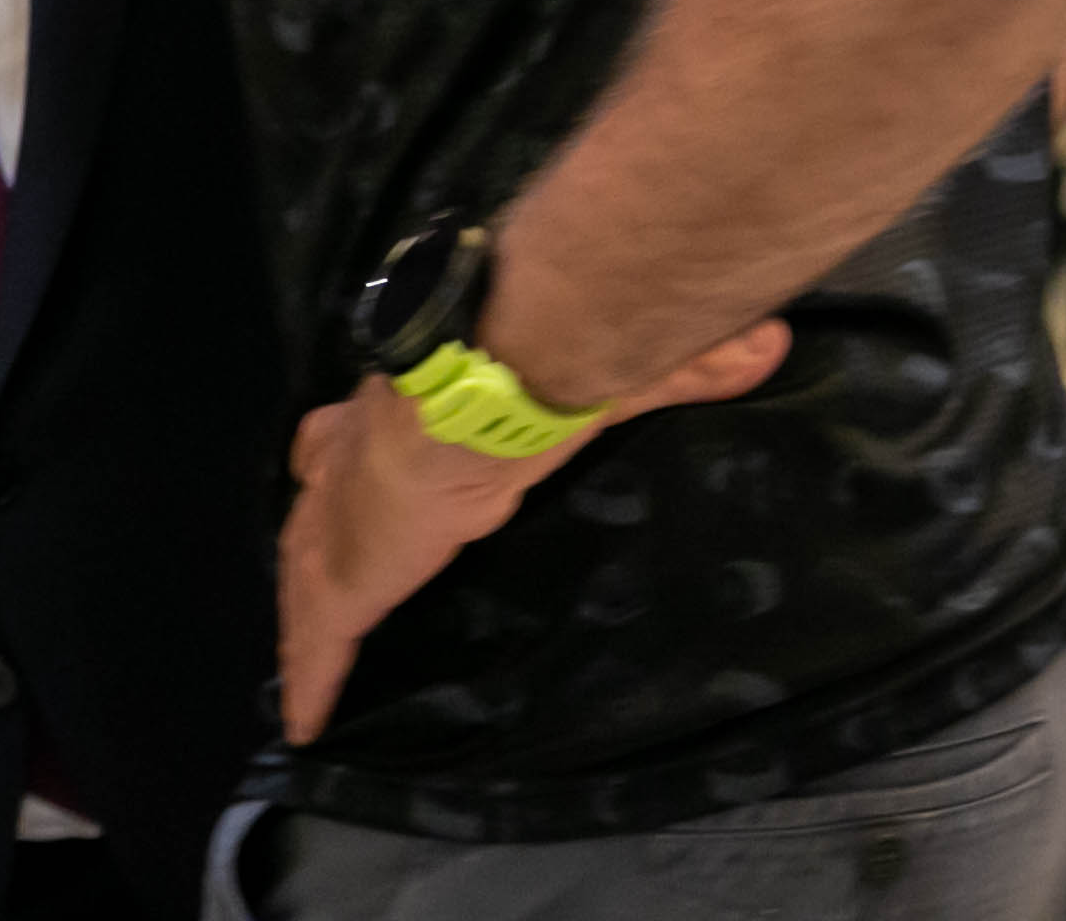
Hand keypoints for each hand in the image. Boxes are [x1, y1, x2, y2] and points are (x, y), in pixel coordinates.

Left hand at [276, 319, 790, 744]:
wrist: (488, 384)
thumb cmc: (533, 374)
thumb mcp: (603, 376)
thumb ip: (678, 367)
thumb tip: (763, 344)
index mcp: (402, 415)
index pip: (353, 440)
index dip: (343, 462)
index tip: (332, 471)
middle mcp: (354, 461)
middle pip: (314, 512)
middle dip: (312, 544)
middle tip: (312, 582)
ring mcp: (340, 519)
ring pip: (306, 576)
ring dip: (305, 620)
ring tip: (302, 669)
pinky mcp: (346, 571)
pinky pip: (321, 637)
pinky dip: (312, 676)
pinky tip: (304, 720)